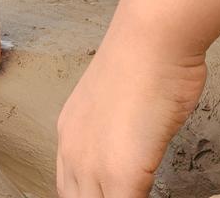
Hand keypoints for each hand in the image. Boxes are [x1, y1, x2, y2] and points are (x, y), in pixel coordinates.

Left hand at [55, 21, 205, 196]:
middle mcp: (71, 149)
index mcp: (69, 131)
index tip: (110, 191)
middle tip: (125, 195)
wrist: (151, 38)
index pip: (70, 187)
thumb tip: (130, 148)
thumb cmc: (146, 60)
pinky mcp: (120, 174)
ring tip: (139, 194)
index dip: (90, 195)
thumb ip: (114, 134)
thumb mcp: (117, 103)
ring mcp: (92, 164)